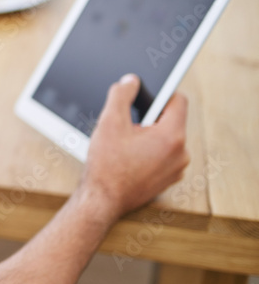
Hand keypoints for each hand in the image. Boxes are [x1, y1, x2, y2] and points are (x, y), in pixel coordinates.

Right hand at [80, 74, 188, 221]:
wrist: (102, 201)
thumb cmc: (106, 166)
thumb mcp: (109, 122)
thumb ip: (121, 95)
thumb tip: (130, 81)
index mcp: (171, 136)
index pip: (178, 101)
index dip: (161, 93)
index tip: (145, 95)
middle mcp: (181, 153)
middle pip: (170, 120)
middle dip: (149, 118)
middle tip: (126, 126)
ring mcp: (176, 168)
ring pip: (166, 138)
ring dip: (148, 136)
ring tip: (125, 145)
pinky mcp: (169, 179)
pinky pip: (164, 155)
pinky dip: (149, 151)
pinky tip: (129, 158)